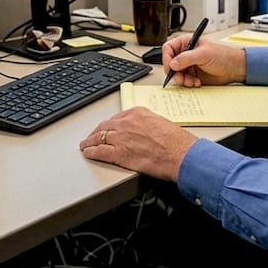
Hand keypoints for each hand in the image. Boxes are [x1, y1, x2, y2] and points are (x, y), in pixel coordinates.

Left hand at [79, 107, 198, 180]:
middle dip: (96, 132)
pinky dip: (91, 152)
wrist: (181, 155)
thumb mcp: (161, 123)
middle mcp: (127, 123)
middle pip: (105, 126)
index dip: (108, 125)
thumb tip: (142, 132)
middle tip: (92, 136)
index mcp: (138, 113)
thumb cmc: (177, 143)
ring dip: (90, 141)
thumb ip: (147, 125)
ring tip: (85, 145)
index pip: (117, 117)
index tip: (106, 128)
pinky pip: (99, 151)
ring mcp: (121, 138)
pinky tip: (88, 153)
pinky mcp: (120, 154)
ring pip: (98, 137)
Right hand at [161, 35, 245, 87]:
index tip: (170, 66)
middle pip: (170, 63)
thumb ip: (186, 58)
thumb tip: (173, 63)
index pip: (169, 48)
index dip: (166, 57)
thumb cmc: (223, 55)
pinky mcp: (192, 75)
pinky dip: (188, 83)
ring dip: (182, 80)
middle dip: (175, 72)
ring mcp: (189, 65)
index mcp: (186, 42)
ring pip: (176, 74)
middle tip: (180, 77)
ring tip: (191, 81)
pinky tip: (196, 82)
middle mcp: (186, 53)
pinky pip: (184, 81)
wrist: (233, 68)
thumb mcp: (203, 54)